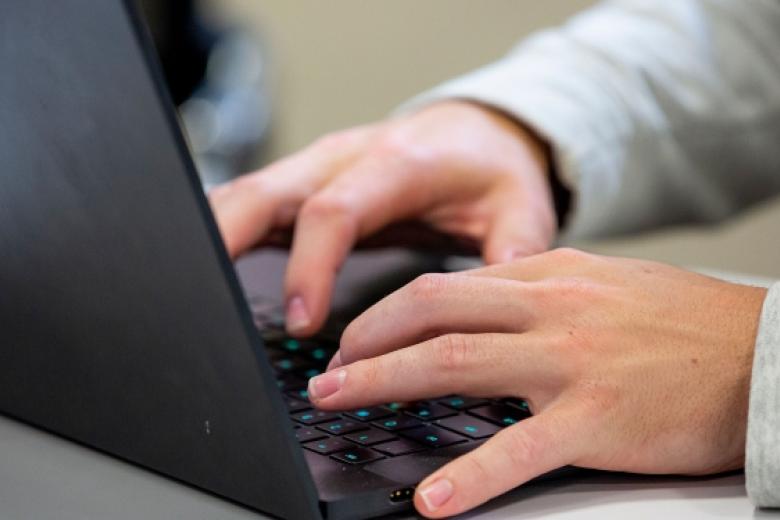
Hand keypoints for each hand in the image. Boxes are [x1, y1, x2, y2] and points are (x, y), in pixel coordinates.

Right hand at [208, 101, 554, 335]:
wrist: (475, 133)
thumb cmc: (491, 170)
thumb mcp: (520, 206)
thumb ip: (513, 249)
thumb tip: (497, 305)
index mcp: (397, 164)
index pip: (334, 210)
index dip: (310, 264)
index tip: (300, 320)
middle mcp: (346, 158)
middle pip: (267, 190)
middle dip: (226, 238)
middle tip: (202, 296)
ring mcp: (319, 167)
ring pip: (247, 191)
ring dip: (213, 232)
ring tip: (188, 284)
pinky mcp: (307, 183)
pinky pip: (255, 202)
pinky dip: (226, 230)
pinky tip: (209, 264)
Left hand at [308, 248, 766, 516]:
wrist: (759, 352)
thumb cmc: (679, 322)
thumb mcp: (600, 283)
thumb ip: (537, 289)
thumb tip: (481, 299)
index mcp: (546, 277)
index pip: (443, 287)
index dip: (386, 313)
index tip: (354, 338)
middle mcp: (550, 309)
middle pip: (433, 315)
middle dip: (367, 342)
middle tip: (327, 372)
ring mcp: (570, 361)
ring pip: (457, 364)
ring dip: (386, 383)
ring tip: (342, 402)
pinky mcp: (597, 418)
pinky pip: (520, 448)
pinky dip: (472, 475)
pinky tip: (433, 499)